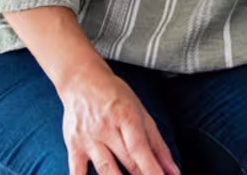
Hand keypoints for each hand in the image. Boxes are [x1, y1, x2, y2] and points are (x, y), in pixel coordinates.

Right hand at [56, 62, 177, 174]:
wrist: (82, 81)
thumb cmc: (116, 97)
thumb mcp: (141, 112)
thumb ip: (158, 145)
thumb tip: (173, 171)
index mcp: (127, 117)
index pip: (140, 148)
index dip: (152, 168)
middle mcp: (107, 129)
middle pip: (126, 161)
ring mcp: (88, 139)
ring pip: (104, 170)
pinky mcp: (73, 146)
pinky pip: (76, 171)